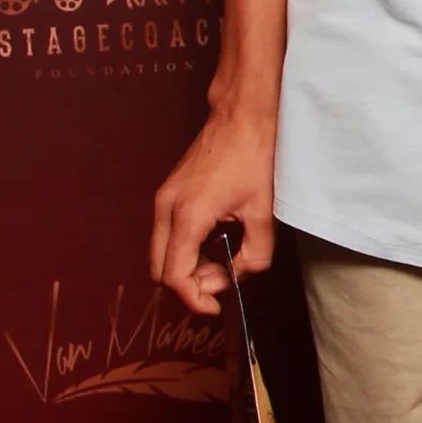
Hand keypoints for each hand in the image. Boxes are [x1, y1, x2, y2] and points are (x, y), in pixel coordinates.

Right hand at [150, 109, 277, 313]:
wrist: (240, 117)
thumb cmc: (252, 156)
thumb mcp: (262, 212)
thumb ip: (254, 254)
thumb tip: (240, 275)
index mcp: (187, 216)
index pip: (175, 276)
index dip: (194, 299)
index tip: (216, 306)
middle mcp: (166, 209)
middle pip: (159, 270)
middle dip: (189, 285)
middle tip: (222, 280)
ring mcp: (163, 200)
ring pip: (160, 254)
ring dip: (186, 267)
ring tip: (222, 260)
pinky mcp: (167, 194)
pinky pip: (165, 236)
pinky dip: (184, 249)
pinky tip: (213, 243)